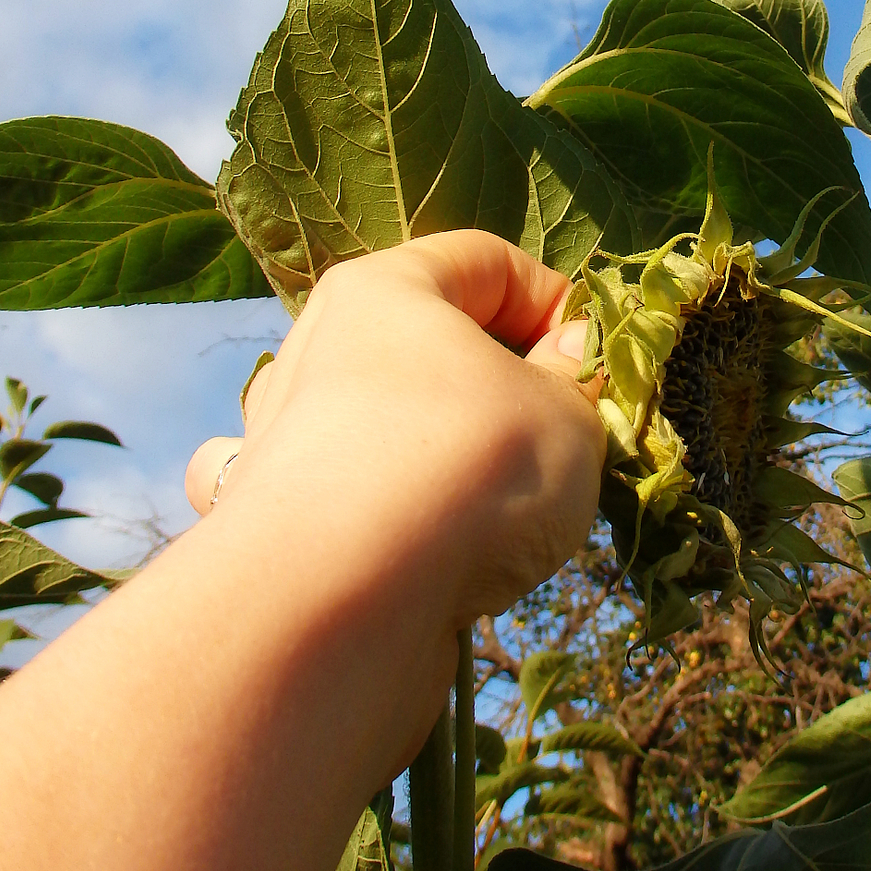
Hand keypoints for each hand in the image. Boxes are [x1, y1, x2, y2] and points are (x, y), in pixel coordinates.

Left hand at [185, 233, 603, 677]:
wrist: (338, 610)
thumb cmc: (466, 470)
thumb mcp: (567, 413)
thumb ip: (577, 381)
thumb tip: (566, 360)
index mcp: (382, 292)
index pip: (487, 260)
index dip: (558, 304)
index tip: (594, 370)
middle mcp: (318, 356)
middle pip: (431, 348)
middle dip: (506, 392)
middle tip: (562, 446)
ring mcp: (286, 445)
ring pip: (386, 429)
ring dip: (448, 461)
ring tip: (503, 515)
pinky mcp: (276, 531)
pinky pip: (350, 508)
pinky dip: (387, 524)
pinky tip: (422, 557)